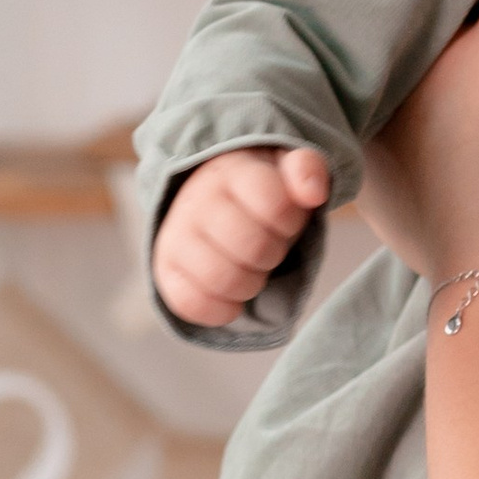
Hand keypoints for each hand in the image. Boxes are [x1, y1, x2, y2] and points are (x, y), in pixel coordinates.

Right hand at [151, 144, 333, 328]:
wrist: (208, 197)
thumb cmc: (258, 190)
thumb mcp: (287, 169)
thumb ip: (308, 170)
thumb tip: (313, 192)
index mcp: (232, 172)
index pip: (275, 204)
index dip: (290, 221)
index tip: (284, 218)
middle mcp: (196, 201)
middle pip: (253, 247)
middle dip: (273, 253)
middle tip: (268, 246)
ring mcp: (175, 236)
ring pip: (223, 279)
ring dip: (251, 284)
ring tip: (250, 268)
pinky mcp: (164, 270)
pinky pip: (190, 304)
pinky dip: (221, 309)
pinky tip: (232, 295)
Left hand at [358, 0, 478, 282]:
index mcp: (359, 50)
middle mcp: (342, 99)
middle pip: (382, 34)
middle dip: (409, 5)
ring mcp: (358, 152)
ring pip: (387, 85)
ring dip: (415, 64)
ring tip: (447, 31)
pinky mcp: (383, 196)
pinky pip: (397, 133)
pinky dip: (421, 115)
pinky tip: (448, 105)